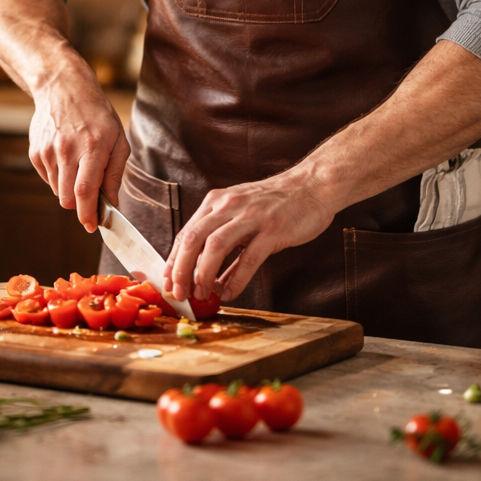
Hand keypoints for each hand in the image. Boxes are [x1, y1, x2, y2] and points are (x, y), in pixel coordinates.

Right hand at [28, 61, 129, 232]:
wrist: (63, 88)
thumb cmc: (96, 115)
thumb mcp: (118, 139)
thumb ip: (115, 173)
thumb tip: (112, 203)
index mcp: (92, 148)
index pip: (86, 191)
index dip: (88, 214)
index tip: (92, 226)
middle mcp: (67, 150)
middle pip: (68, 198)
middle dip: (80, 206)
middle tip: (91, 198)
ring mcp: (48, 151)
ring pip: (58, 191)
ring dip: (70, 189)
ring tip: (79, 166)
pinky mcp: (35, 152)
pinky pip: (48, 179)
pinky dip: (59, 177)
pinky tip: (66, 157)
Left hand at [163, 169, 335, 301]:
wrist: (313, 186)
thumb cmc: (278, 203)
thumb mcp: (243, 215)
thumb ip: (225, 242)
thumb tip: (210, 279)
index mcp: (217, 201)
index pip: (186, 233)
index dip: (174, 260)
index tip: (167, 282)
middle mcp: (229, 206)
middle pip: (193, 239)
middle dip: (181, 270)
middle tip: (178, 293)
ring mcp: (251, 216)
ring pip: (215, 247)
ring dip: (204, 275)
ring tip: (202, 295)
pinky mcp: (272, 229)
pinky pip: (248, 258)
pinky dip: (236, 280)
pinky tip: (230, 293)